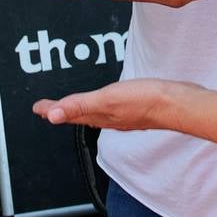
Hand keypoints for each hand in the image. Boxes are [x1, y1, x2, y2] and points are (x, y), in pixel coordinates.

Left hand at [33, 79, 186, 130]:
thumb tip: (53, 115)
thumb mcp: (107, 99)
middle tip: (48, 109)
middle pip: (78, 114)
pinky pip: (109, 109)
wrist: (178, 104)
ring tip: (70, 107)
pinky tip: (105, 102)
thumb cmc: (146, 101)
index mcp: (99, 114)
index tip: (37, 108)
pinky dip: (99, 106)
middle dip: (62, 111)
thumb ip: (79, 106)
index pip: (68, 113)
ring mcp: (122, 114)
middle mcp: (109, 117)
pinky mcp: (134, 107)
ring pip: (93, 113)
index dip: (52, 110)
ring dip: (79, 110)